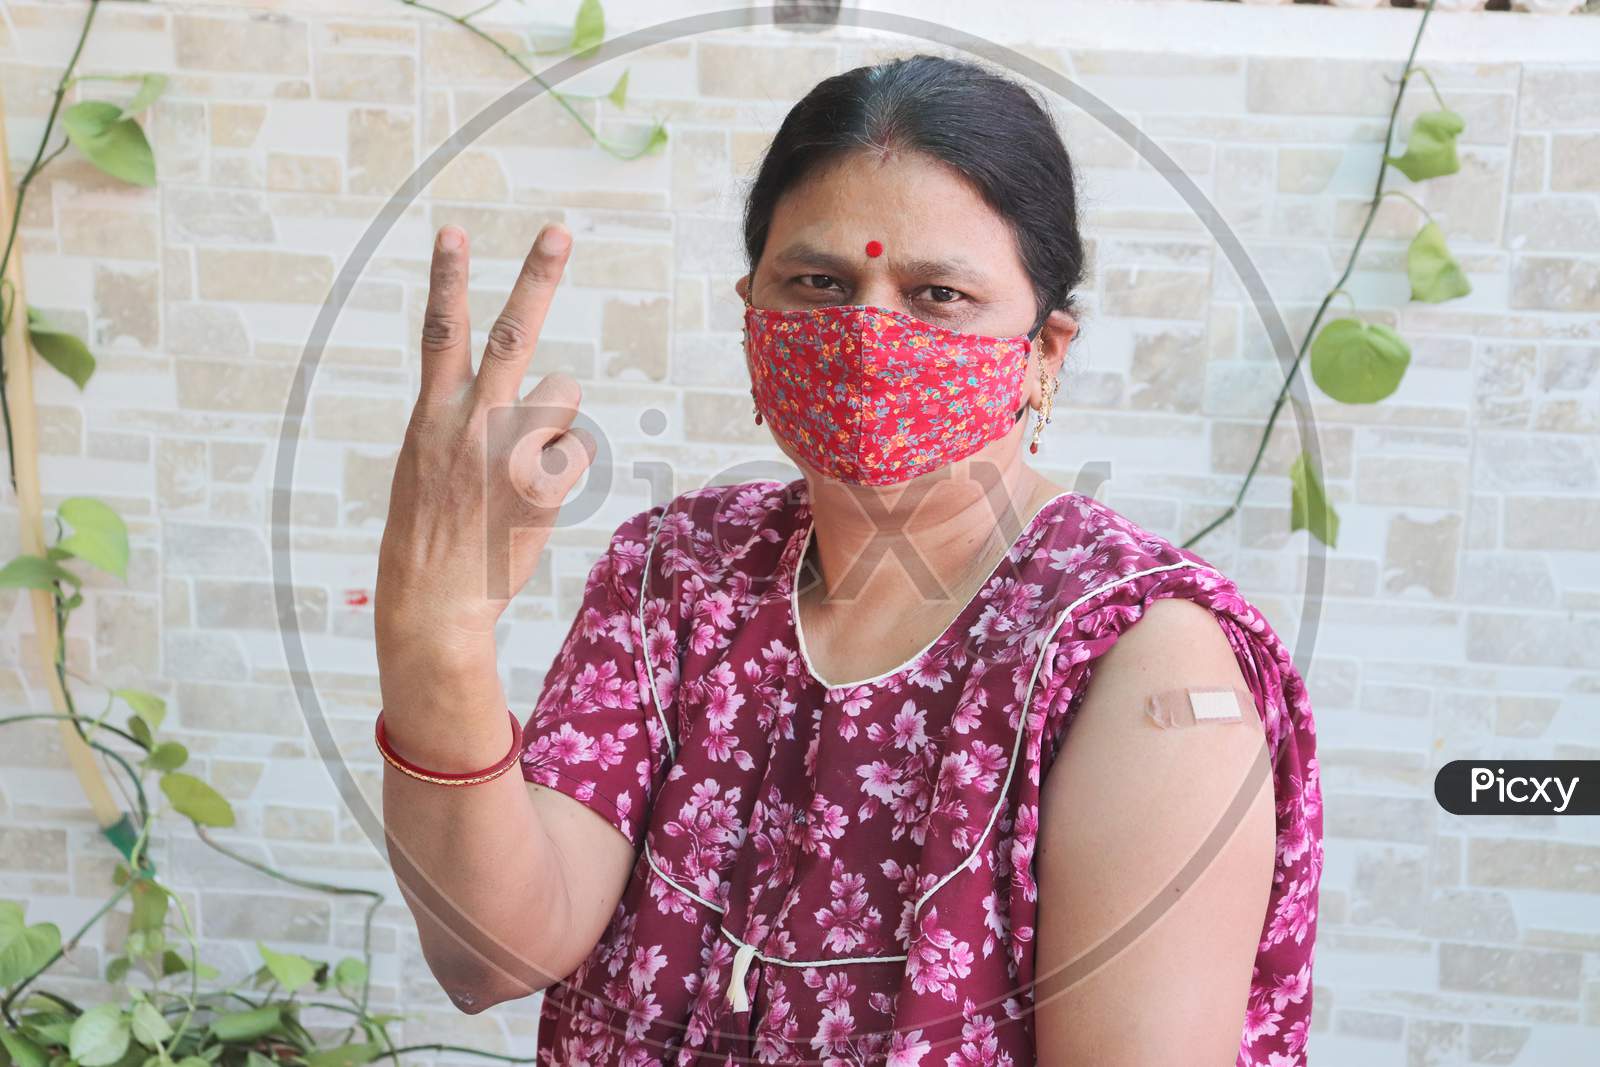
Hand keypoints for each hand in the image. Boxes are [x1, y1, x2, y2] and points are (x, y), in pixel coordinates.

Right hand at [375, 222, 593, 666]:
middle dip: (537, 276)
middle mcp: (471, 422)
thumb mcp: (426, 464)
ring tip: (524, 463)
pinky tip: (535, 500)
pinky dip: (566, 471)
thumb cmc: (430, 534)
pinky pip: (578, 453)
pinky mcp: (543, 484)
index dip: (447, 278)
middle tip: (559, 230)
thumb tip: (512, 399)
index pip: (439, 331)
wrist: (433, 600)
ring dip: (556, 419)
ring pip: (564, 395)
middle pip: (512, 332)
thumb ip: (459, 421)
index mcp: (433, 414)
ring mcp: (509, 451)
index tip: (454, 231)